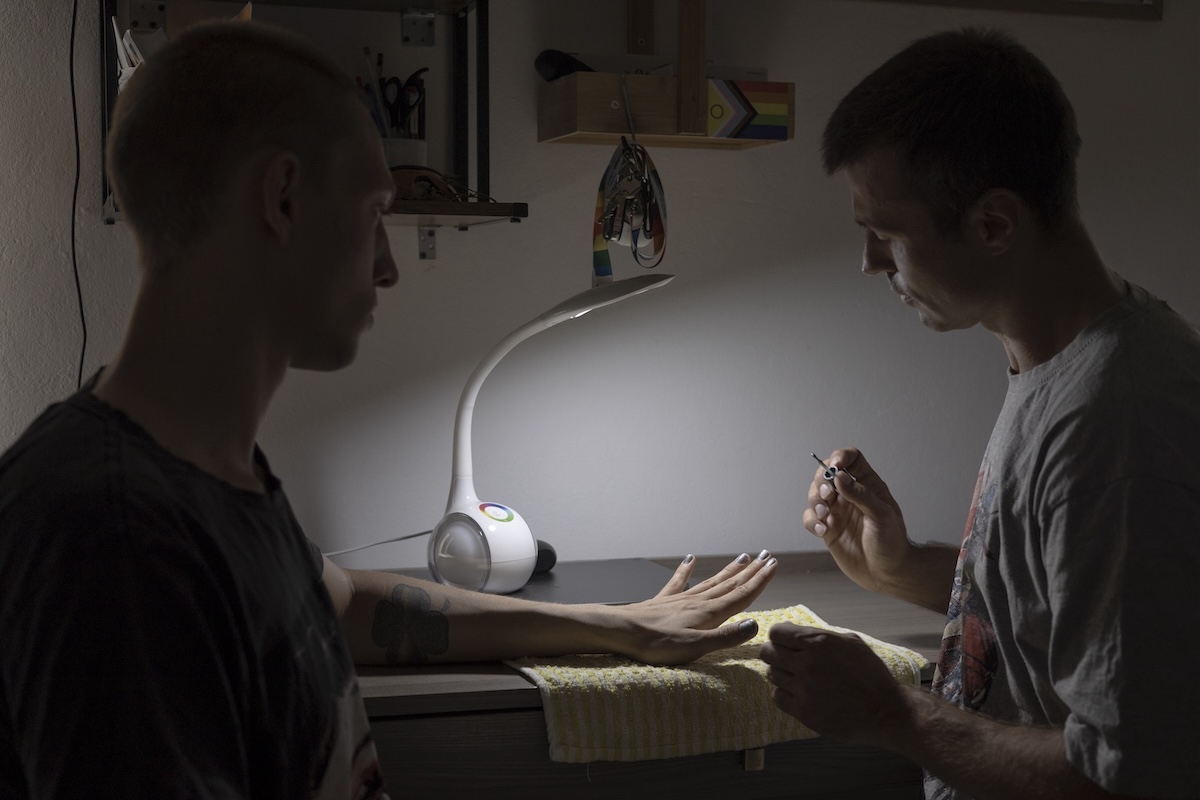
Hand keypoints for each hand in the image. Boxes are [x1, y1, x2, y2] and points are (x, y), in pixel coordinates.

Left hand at [604, 551, 777, 665]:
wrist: (622, 631)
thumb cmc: (657, 644)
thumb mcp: (696, 647)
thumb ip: (726, 637)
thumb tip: (755, 625)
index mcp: (709, 613)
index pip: (741, 595)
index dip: (760, 581)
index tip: (773, 565)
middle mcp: (698, 602)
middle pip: (730, 584)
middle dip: (751, 571)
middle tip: (766, 556)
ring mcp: (681, 600)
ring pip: (711, 581)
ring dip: (729, 570)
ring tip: (743, 557)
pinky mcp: (664, 602)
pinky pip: (679, 582)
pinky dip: (686, 570)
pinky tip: (691, 559)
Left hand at [760, 622, 908, 747]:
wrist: (885, 710)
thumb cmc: (870, 674)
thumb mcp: (850, 642)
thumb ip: (820, 635)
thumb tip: (791, 629)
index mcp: (818, 642)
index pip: (777, 632)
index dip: (779, 637)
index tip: (785, 643)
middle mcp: (807, 663)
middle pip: (768, 653)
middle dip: (775, 654)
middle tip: (787, 660)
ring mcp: (803, 688)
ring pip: (772, 675)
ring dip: (781, 675)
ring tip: (797, 678)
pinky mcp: (803, 711)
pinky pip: (777, 697)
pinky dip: (784, 694)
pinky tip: (798, 693)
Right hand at [805, 448, 911, 593]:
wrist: (887, 573)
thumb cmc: (892, 543)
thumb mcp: (882, 515)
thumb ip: (861, 495)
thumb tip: (838, 476)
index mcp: (868, 485)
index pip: (852, 459)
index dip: (841, 457)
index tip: (835, 466)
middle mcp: (850, 495)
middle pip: (826, 473)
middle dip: (821, 481)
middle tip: (827, 495)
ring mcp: (837, 511)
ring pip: (815, 494)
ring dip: (814, 501)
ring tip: (823, 514)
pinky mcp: (827, 528)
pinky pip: (810, 518)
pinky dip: (811, 521)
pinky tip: (822, 530)